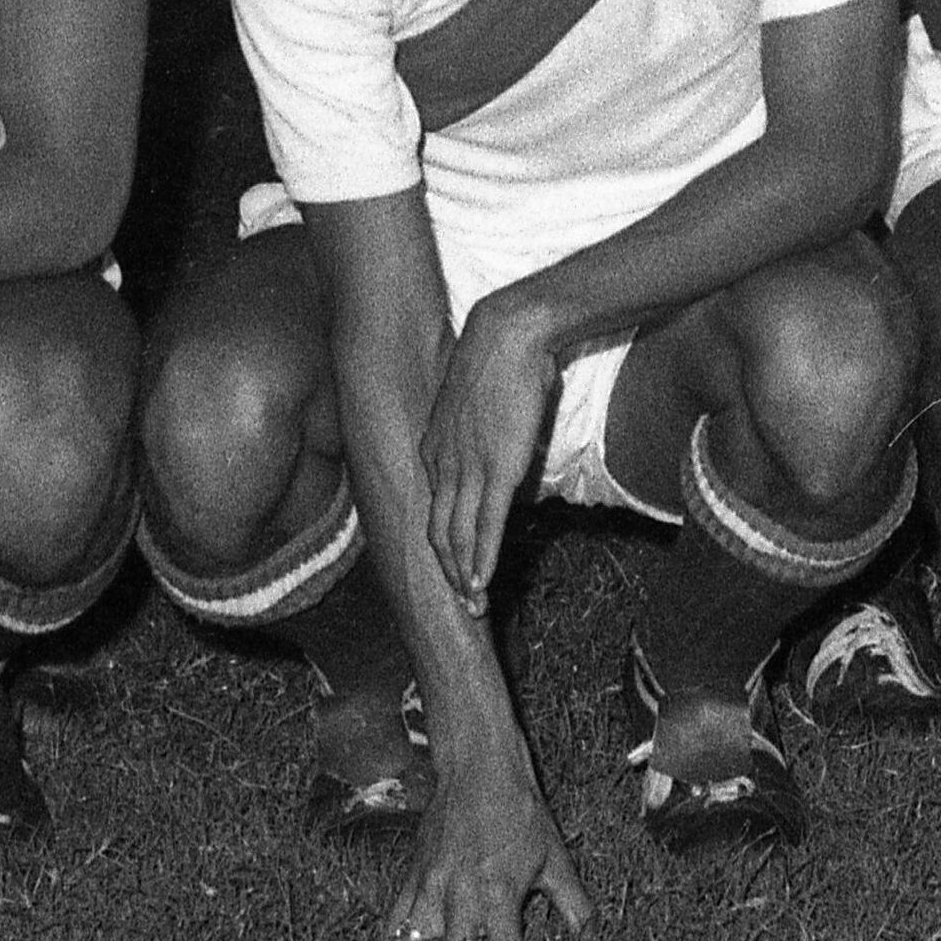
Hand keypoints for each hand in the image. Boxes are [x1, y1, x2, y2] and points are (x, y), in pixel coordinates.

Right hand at [391, 765, 596, 940]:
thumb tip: (592, 936)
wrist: (479, 770)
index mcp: (498, 893)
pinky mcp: (411, 873)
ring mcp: (430, 884)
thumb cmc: (520, 813)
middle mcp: (460, 894)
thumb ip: (573, 903)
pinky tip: (418, 936)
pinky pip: (395, 918)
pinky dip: (403, 933)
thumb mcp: (554, 857)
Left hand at [421, 304, 557, 610]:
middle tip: (459, 604)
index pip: (434, 509)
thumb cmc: (498, 360)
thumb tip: (499, 450)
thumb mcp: (478, 405)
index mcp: (434, 449)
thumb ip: (481, 434)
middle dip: (447, 573)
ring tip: (472, 606)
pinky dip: (481, 560)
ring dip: (464, 577)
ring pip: (457, 537)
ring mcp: (467, 470)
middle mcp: (442, 465)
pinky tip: (483, 583)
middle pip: (438, 533)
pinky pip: (484, 527)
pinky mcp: (496, 471)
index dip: (442, 544)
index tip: (453, 567)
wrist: (507, 334)